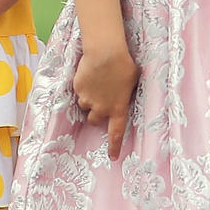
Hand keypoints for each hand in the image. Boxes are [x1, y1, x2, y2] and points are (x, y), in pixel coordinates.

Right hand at [72, 42, 138, 160]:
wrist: (105, 53)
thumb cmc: (124, 65)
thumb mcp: (132, 82)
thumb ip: (125, 94)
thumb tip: (123, 95)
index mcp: (117, 108)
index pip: (116, 133)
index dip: (114, 146)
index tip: (113, 156)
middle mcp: (101, 108)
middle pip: (94, 120)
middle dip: (95, 113)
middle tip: (99, 100)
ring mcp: (87, 99)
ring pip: (85, 105)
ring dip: (89, 99)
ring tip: (96, 82)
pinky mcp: (78, 88)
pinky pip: (79, 91)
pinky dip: (83, 86)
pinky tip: (90, 74)